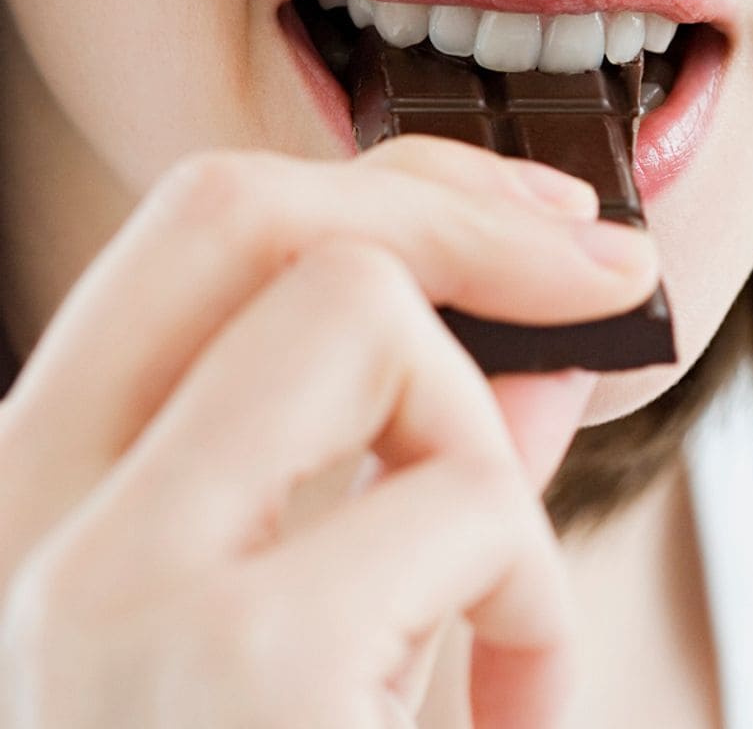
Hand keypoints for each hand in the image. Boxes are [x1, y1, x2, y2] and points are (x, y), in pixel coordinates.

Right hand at [0, 138, 658, 726]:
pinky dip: (535, 598)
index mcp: (28, 517)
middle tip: (587, 269)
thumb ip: (405, 496)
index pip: (182, 236)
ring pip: (355, 311)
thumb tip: (536, 358)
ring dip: (480, 445)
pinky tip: (516, 717)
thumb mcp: (319, 654)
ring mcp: (106, 604)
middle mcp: (21, 537)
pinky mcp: (233, 678)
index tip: (526, 219)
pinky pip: (457, 502)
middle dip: (450, 209)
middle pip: (242, 212)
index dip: (378, 185)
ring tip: (496, 615)